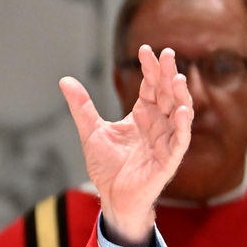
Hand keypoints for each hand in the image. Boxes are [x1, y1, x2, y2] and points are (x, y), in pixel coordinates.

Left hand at [60, 45, 192, 244]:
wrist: (111, 197)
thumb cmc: (107, 166)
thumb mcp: (90, 131)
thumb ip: (81, 106)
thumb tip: (65, 80)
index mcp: (142, 116)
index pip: (150, 87)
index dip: (150, 69)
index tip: (146, 50)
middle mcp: (157, 125)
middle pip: (166, 94)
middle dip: (167, 74)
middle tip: (166, 54)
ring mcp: (165, 141)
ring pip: (179, 113)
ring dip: (179, 95)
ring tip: (176, 77)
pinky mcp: (169, 159)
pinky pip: (180, 140)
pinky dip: (182, 125)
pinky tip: (180, 110)